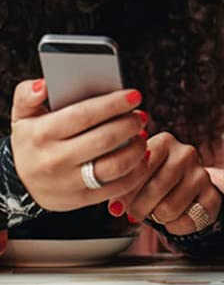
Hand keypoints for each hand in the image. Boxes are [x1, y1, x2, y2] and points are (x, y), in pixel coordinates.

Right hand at [10, 79, 150, 212]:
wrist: (20, 182)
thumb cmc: (32, 139)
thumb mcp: (23, 114)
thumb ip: (27, 94)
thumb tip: (43, 85)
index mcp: (41, 135)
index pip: (84, 115)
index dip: (114, 104)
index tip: (135, 95)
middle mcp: (53, 161)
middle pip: (104, 140)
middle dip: (130, 124)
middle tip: (141, 116)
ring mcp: (67, 183)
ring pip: (114, 166)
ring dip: (136, 148)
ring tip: (142, 134)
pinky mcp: (80, 199)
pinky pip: (116, 188)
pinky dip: (136, 172)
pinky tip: (141, 157)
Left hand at [124, 133, 221, 235]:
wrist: (185, 188)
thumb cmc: (154, 180)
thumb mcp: (137, 176)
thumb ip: (123, 186)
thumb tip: (116, 206)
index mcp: (164, 142)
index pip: (140, 168)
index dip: (127, 192)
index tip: (120, 203)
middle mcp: (186, 153)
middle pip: (154, 190)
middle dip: (139, 209)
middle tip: (137, 211)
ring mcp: (201, 173)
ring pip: (168, 209)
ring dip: (157, 218)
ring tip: (157, 211)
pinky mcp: (212, 195)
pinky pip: (186, 221)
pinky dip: (175, 227)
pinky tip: (174, 217)